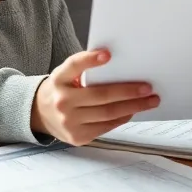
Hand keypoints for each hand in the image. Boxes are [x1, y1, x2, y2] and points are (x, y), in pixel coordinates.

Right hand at [31, 49, 159, 145]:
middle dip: (129, 91)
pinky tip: (133, 110)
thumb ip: (85, 69)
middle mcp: (62, 102)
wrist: (40, 115)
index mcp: (58, 79)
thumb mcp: (66, 74)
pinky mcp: (78, 137)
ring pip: (108, 114)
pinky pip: (106, 126)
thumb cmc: (62, 89)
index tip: (107, 54)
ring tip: (150, 101)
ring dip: (133, 107)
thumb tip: (119, 64)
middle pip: (101, 96)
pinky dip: (123, 117)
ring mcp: (69, 122)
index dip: (90, 60)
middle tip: (148, 88)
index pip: (74, 66)